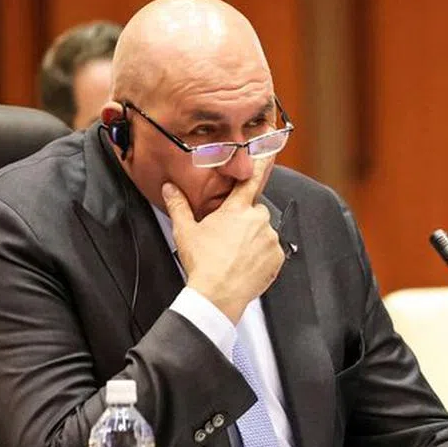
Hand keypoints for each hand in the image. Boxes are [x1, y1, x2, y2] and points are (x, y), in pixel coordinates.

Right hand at [161, 158, 282, 323]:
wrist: (218, 295)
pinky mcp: (278, 257)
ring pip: (263, 233)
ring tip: (234, 255)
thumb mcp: (186, 231)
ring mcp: (270, 239)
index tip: (269, 151)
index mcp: (236, 209)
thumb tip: (169, 188)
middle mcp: (257, 220)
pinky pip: (271, 251)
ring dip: (253, 240)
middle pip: (254, 212)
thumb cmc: (202, 264)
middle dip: (244, 221)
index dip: (259, 164)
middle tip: (227, 238)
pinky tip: (245, 265)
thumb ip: (179, 205)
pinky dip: (261, 256)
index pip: (249, 180)